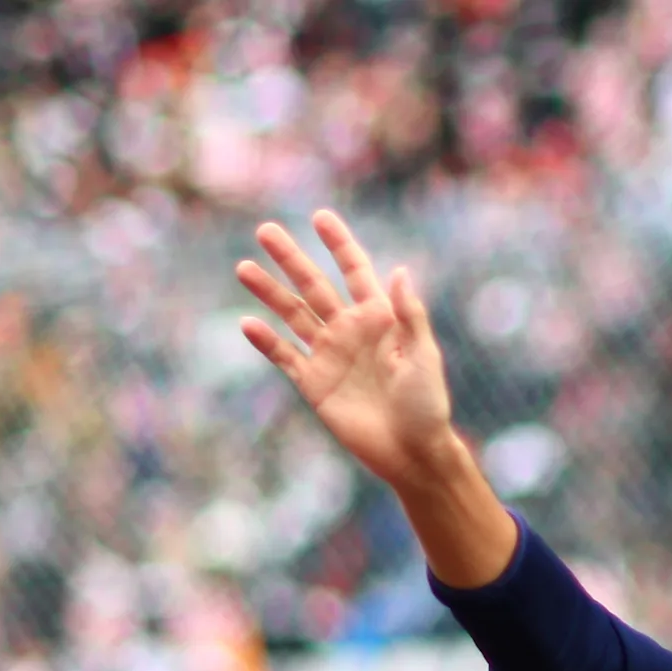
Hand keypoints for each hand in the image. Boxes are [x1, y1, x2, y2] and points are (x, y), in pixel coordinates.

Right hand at [235, 210, 515, 586]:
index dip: (339, 244)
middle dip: (291, 259)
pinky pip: (285, 356)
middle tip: (265, 230)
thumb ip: (410, 315)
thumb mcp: (424, 357)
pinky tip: (248, 323)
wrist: (413, 453)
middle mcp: (350, 331)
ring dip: (270, 292)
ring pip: (293, 315)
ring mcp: (330, 355)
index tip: (319, 216)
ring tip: (244, 267)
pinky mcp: (314, 384)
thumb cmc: (427, 405)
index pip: (355, 272)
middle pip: (314, 286)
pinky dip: (266, 341)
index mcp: (380, 319)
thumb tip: (399, 270)